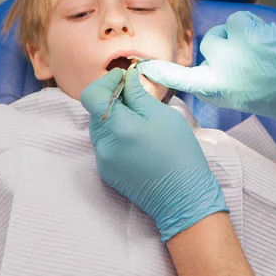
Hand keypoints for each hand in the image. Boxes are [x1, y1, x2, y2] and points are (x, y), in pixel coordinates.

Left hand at [80, 68, 227, 242]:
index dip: (106, 82)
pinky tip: (137, 137)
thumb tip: (127, 78)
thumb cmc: (180, 154)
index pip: (92, 96)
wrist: (183, 197)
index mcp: (118, 129)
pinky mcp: (106, 171)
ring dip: (113, 116)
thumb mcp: (164, 116)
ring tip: (139, 117)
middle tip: (135, 95)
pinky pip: (104, 143)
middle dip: (112, 98)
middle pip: (95, 111)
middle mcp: (103, 145)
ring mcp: (102, 161)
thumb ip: (139, 95)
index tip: (124, 78)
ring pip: (99, 127)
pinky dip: (115, 133)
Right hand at [137, 11, 275, 119]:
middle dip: (223, 51)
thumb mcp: (254, 103)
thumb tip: (223, 82)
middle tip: (247, 58)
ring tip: (260, 48)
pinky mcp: (241, 30)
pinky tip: (266, 37)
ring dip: (236, 38)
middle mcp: (219, 72)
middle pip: (208, 51)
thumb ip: (231, 92)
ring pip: (221, 35)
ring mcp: (229, 50)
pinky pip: (238, 22)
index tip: (145, 67)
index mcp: (220, 92)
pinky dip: (250, 26)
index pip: (184, 81)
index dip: (164, 73)